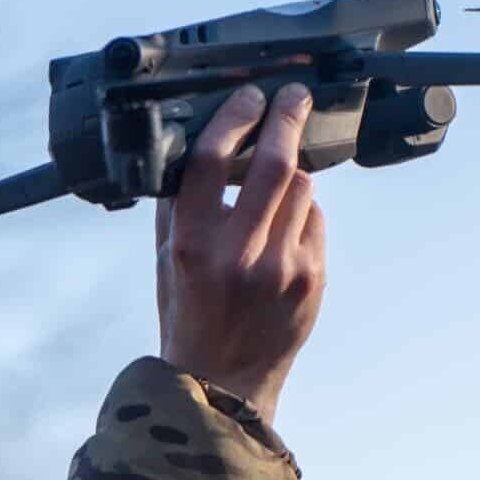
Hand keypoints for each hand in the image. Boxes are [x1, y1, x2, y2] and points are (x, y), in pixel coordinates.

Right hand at [155, 82, 326, 419]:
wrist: (224, 382)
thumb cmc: (189, 316)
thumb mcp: (164, 262)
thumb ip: (177, 206)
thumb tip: (195, 146)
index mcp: (191, 246)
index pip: (211, 162)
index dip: (233, 118)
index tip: (247, 97)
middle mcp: (239, 255)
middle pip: (273, 164)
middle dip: (287, 119)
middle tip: (293, 97)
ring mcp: (283, 267)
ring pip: (302, 187)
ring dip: (290, 172)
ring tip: (274, 182)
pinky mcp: (313, 278)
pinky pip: (315, 220)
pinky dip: (300, 213)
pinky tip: (283, 232)